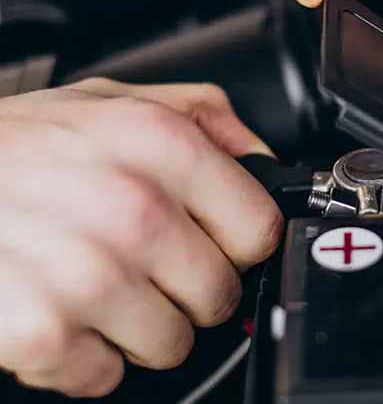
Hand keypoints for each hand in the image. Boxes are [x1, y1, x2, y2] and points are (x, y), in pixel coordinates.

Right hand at [0, 79, 281, 396]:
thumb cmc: (16, 145)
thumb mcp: (113, 100)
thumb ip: (204, 119)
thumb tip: (264, 159)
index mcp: (162, 145)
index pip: (260, 230)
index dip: (240, 244)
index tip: (218, 243)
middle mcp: (133, 208)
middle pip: (221, 294)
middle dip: (190, 289)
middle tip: (146, 265)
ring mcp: (89, 276)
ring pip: (173, 344)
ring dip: (141, 326)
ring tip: (97, 284)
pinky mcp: (42, 334)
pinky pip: (106, 376)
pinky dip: (85, 357)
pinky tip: (59, 308)